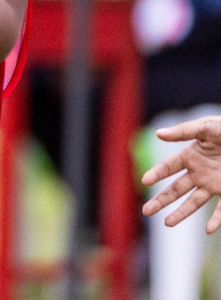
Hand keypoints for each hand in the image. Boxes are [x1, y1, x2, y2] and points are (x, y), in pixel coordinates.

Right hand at [143, 117, 220, 231]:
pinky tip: (209, 230)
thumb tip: (158, 134)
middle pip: (175, 189)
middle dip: (161, 200)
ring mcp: (213, 184)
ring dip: (181, 213)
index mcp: (190, 156)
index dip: (156, 173)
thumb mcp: (207, 127)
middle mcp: (199, 173)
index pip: (168, 168)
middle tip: (146, 211)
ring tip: (167, 223)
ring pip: (194, 202)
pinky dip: (216, 220)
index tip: (144, 180)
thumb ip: (184, 132)